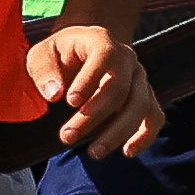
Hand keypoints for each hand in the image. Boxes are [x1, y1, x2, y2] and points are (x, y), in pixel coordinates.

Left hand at [29, 16, 162, 160]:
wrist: (81, 49)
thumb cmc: (58, 54)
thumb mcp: (40, 55)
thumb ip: (44, 71)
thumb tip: (54, 95)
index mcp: (102, 41)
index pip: (104, 58)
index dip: (89, 81)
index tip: (69, 102)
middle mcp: (127, 58)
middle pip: (120, 88)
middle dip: (93, 116)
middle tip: (66, 137)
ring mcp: (139, 78)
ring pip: (140, 106)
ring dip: (117, 132)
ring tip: (93, 153)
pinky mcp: (145, 96)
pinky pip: (154, 116)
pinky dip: (145, 135)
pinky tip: (127, 151)